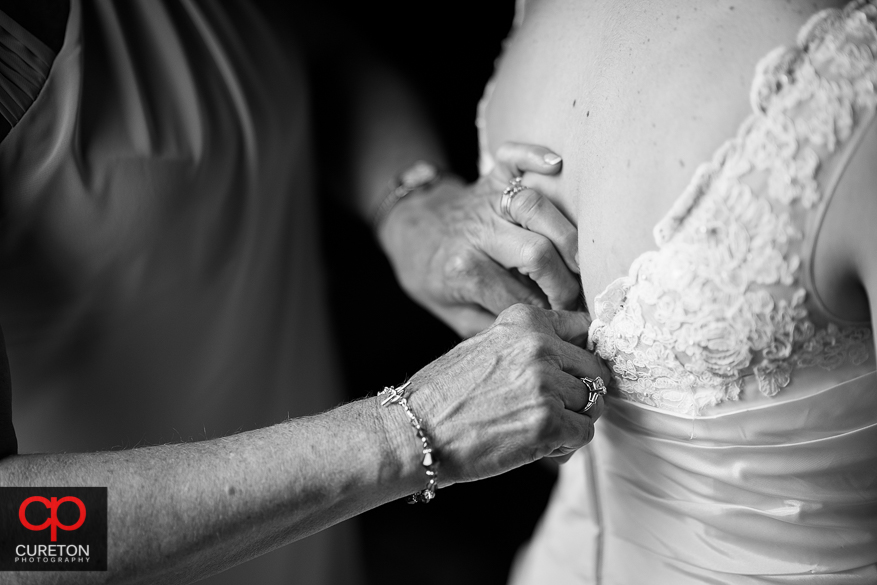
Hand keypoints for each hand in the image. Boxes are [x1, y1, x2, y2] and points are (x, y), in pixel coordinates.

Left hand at [378, 143, 580, 337]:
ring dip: (567, 234)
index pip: (519, 295)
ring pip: (534, 206)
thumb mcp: (451, 313)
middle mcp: (476, 232)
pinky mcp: (492, 177)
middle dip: (564, 280)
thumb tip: (540, 331)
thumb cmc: (434, 276)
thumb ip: (491, 324)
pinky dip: (535, 154)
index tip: (564, 320)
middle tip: (574, 296)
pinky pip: (513, 156)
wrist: (410, 231)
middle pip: (535, 251)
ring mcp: (485, 200)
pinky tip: (557, 164)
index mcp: (462, 271)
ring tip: (581, 260)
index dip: (549, 311)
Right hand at [382, 305, 610, 486]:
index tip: (571, 372)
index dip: (578, 357)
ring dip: (571, 421)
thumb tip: (570, 354)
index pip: (580, 328)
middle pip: (592, 369)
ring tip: (537, 429)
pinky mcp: (549, 423)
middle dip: (577, 393)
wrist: (414, 431)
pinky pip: (583, 433)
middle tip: (550, 410)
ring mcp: (546, 384)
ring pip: (591, 403)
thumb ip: (526, 344)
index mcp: (523, 321)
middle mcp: (538, 346)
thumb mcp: (484, 346)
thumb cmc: (443, 395)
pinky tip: (536, 445)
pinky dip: (565, 445)